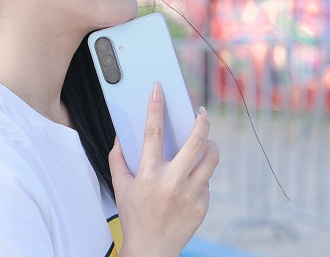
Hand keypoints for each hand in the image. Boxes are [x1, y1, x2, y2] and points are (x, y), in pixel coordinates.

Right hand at [109, 82, 219, 256]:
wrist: (152, 250)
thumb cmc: (134, 217)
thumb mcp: (120, 187)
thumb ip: (117, 159)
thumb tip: (120, 136)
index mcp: (149, 174)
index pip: (152, 132)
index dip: (155, 107)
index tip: (159, 89)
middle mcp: (172, 182)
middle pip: (196, 142)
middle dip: (202, 122)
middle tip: (201, 113)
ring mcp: (191, 193)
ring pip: (211, 159)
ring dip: (210, 145)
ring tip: (205, 143)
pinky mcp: (203, 204)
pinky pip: (207, 180)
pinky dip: (201, 174)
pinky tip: (191, 178)